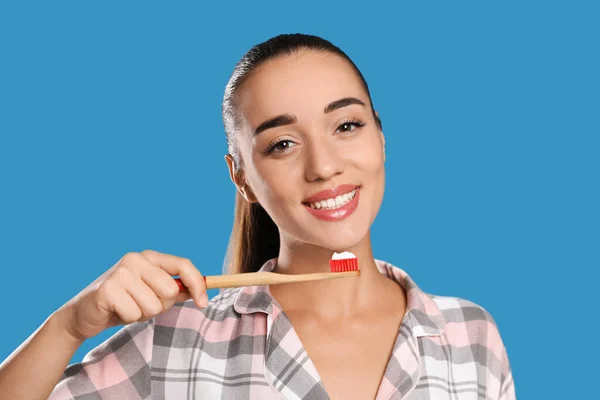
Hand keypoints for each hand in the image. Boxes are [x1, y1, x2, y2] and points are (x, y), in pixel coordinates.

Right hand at [55, 249, 207, 340]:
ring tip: (128, 308)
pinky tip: (116, 311)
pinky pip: (135, 314)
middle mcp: (136, 259)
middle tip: (142, 305)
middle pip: (171, 291)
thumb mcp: (152, 293)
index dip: (198, 284)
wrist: (84, 314)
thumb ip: (176, 289)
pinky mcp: (107, 289)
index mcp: (149, 257)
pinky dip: (128, 319)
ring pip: (154, 305)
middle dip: (161, 306)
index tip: (203, 303)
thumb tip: (202, 289)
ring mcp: (120, 272)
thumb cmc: (123, 302)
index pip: (183, 265)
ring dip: (143, 314)